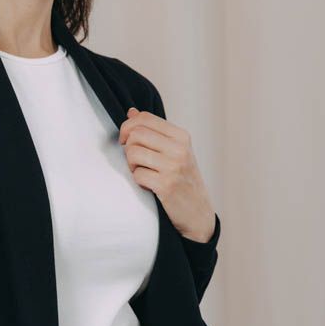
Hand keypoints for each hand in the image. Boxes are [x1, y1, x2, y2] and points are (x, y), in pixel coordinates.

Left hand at [119, 106, 215, 242]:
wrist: (198, 213)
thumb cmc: (183, 180)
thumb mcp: (174, 152)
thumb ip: (153, 132)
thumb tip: (131, 112)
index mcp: (181, 137)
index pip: (144, 118)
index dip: (127, 127)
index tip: (126, 141)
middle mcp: (179, 149)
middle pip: (135, 134)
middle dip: (128, 148)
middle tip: (135, 161)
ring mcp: (173, 167)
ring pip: (133, 153)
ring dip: (131, 166)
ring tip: (142, 173)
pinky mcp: (166, 185)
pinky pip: (137, 175)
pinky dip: (138, 182)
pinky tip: (148, 186)